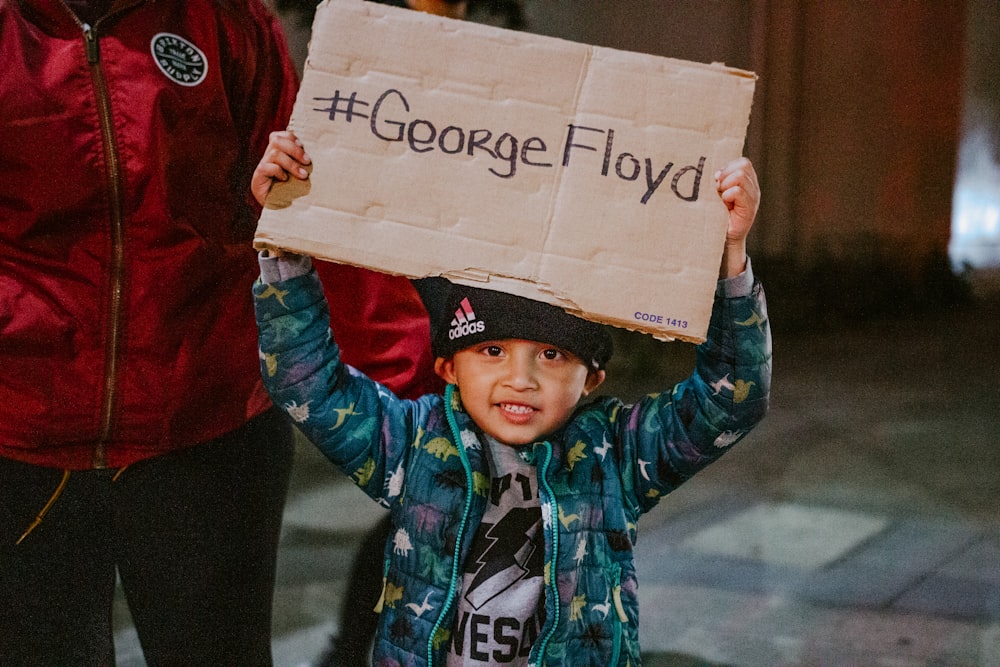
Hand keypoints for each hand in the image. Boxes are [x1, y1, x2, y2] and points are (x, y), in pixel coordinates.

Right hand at [251, 130, 311, 206]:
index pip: (279, 135)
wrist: (282, 212)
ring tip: (302, 175)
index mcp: (277, 154)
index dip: (290, 138)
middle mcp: (267, 158)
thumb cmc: (295, 192)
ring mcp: (262, 167)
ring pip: (274, 154)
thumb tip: (316, 153)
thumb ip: (302, 162)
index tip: (303, 147)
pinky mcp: (258, 178)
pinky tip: (285, 180)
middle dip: (294, 149)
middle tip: (307, 162)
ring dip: (291, 164)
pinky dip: (278, 172)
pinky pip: (267, 167)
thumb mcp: (301, 174)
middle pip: (276, 140)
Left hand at [714, 157, 759, 277]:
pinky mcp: (749, 209)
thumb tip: (716, 174)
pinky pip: (737, 191)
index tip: (718, 181)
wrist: (721, 238)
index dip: (728, 168)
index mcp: (747, 182)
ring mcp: (753, 198)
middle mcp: (753, 189)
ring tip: (722, 199)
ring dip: (725, 185)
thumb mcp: (717, 193)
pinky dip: (727, 196)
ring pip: (740, 176)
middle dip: (726, 175)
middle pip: (743, 165)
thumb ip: (720, 180)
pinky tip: (725, 205)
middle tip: (719, 191)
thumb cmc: (716, 214)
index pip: (743, 162)